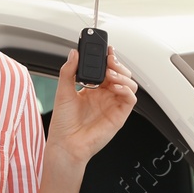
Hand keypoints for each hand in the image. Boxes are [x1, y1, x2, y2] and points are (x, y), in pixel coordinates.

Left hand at [48, 46, 136, 164]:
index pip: (106, 69)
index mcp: (93, 89)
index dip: (109, 58)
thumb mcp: (62, 91)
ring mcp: (113, 105)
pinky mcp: (120, 115)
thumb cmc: (63, 123)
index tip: (106, 49)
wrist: (65, 144)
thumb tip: (74, 53)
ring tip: (110, 73)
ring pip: (129, 84)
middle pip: (121, 74)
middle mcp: (105, 96)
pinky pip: (131, 99)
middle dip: (117, 64)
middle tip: (109, 60)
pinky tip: (115, 86)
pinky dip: (126, 89)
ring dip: (122, 75)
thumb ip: (68, 71)